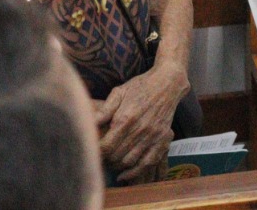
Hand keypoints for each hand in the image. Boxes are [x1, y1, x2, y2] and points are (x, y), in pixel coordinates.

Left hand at [96, 61, 188, 182]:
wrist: (168, 82)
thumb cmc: (140, 86)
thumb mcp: (119, 92)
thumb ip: (104, 110)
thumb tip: (87, 124)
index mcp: (126, 118)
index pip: (106, 147)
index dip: (96, 152)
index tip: (91, 151)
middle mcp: (140, 129)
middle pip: (116, 156)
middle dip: (105, 159)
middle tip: (101, 156)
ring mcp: (153, 135)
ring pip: (130, 161)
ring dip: (117, 165)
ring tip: (111, 161)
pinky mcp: (163, 138)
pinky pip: (148, 161)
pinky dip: (136, 171)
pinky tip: (125, 174)